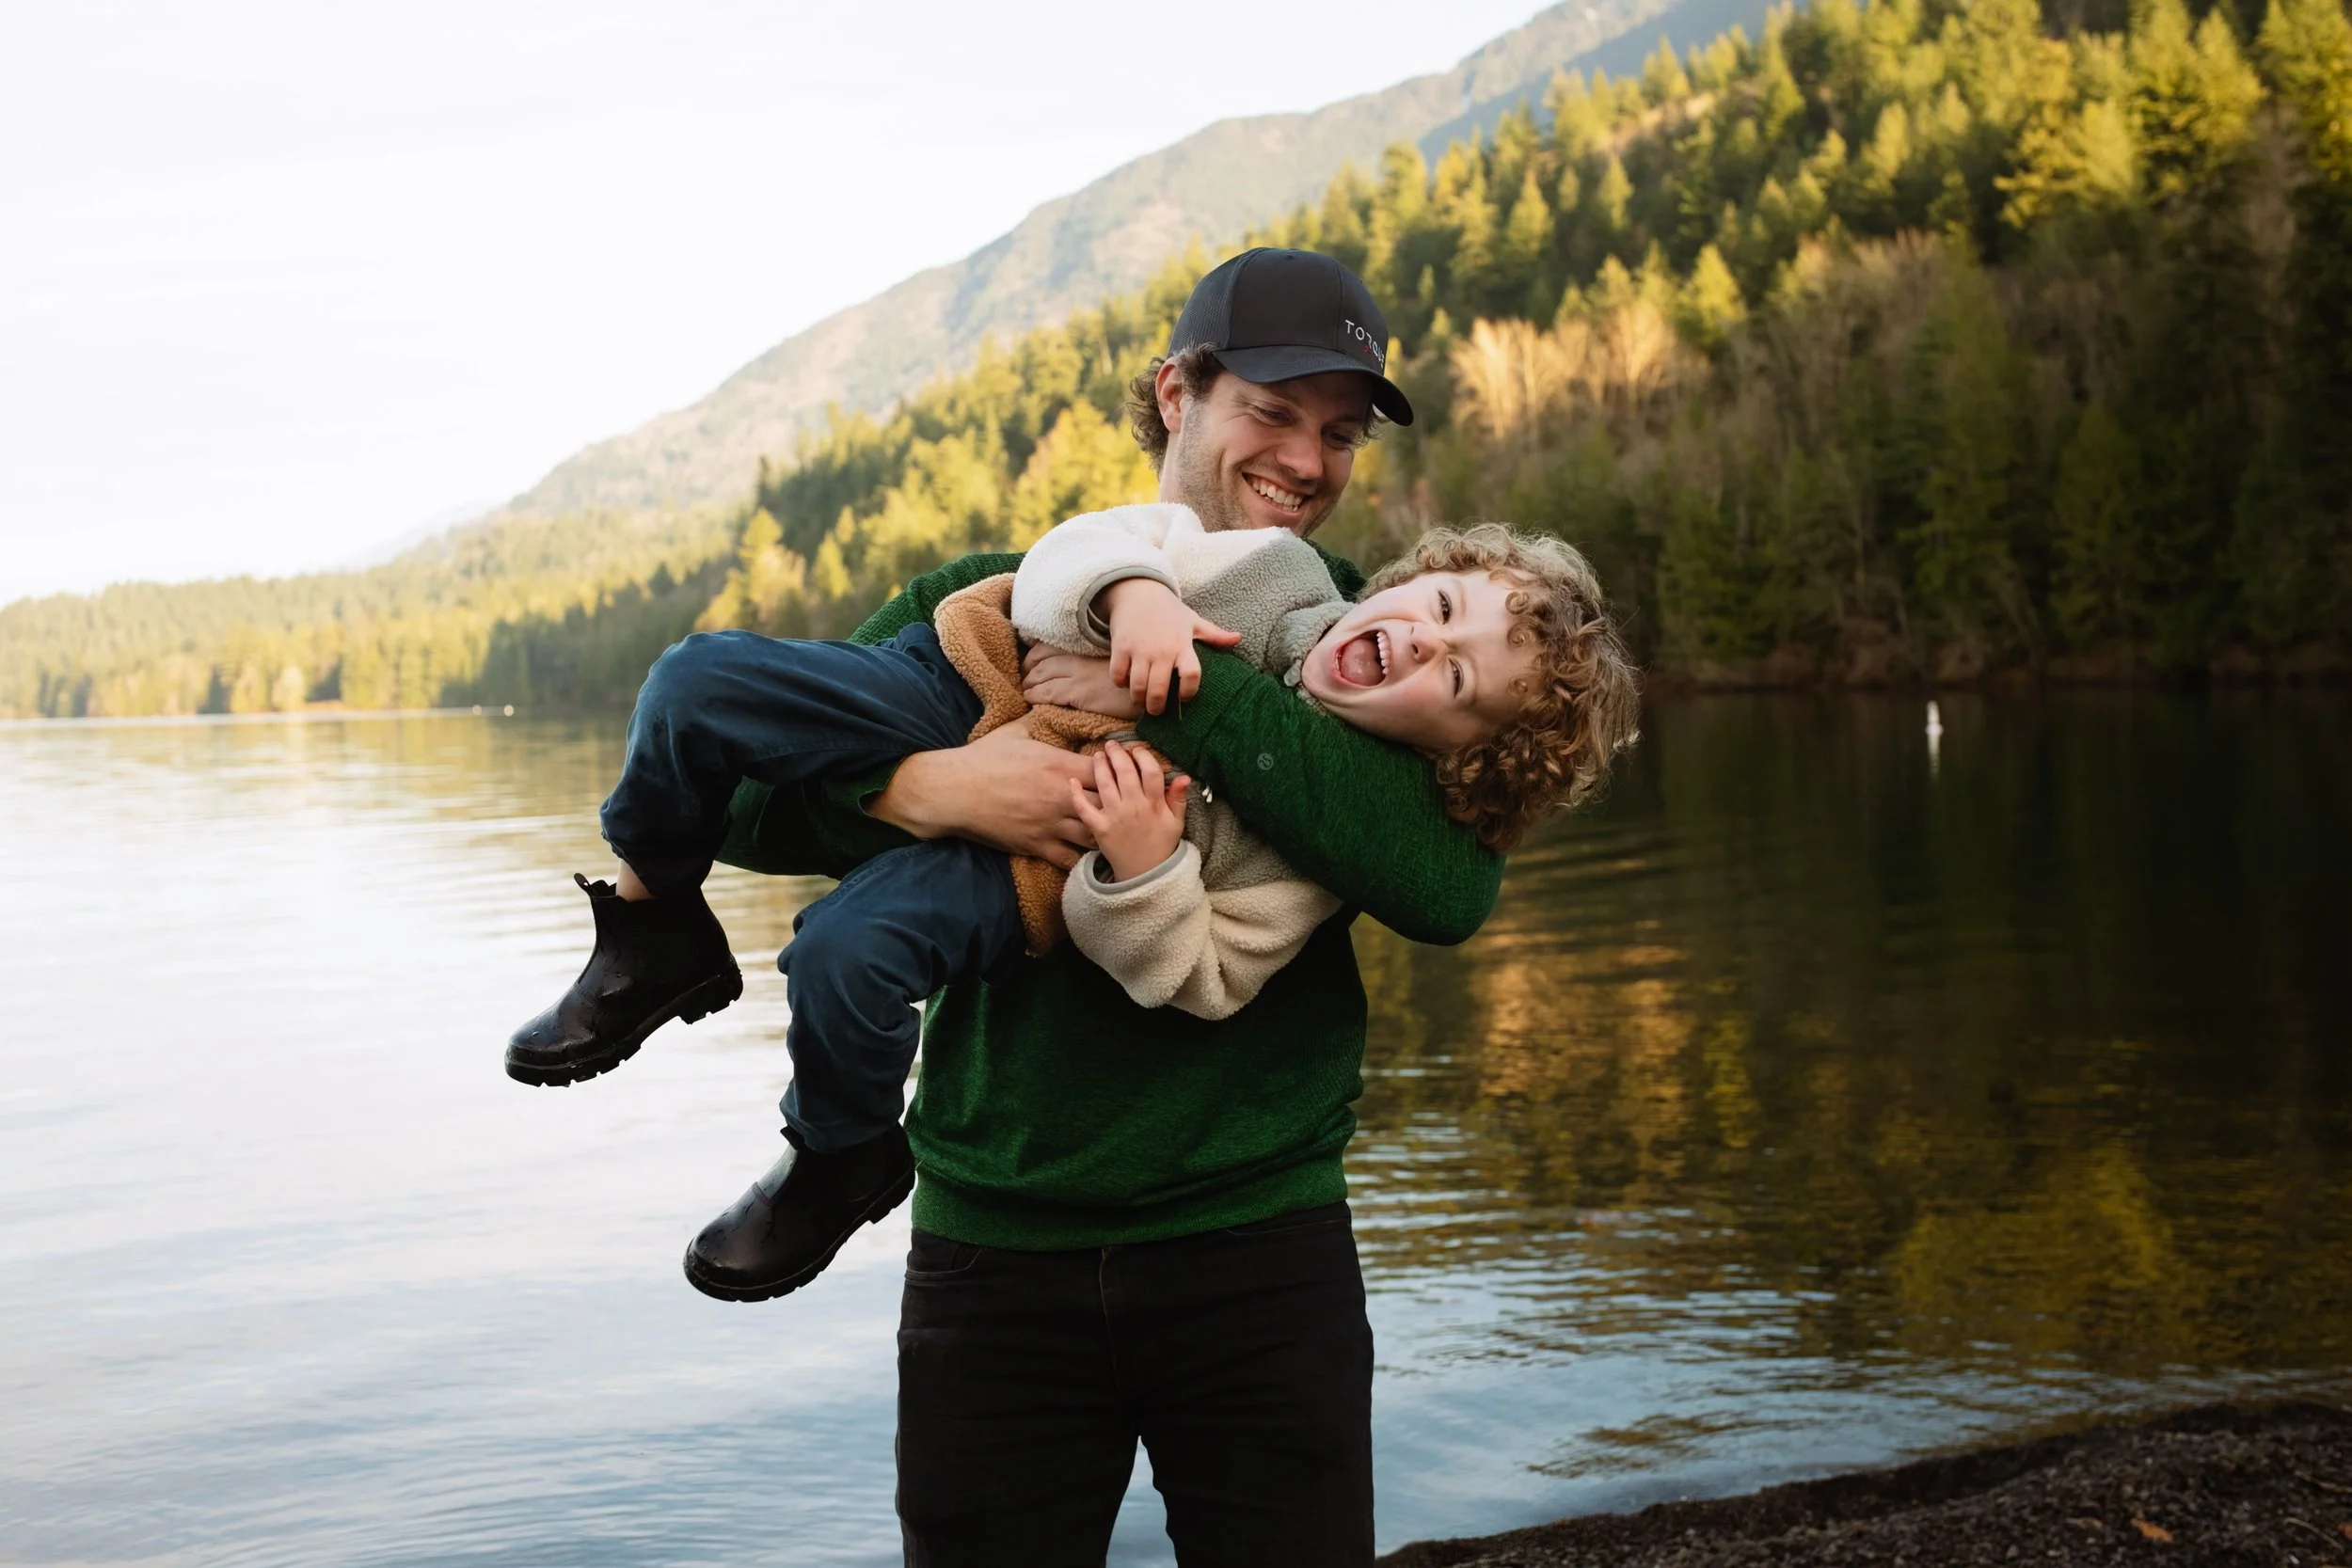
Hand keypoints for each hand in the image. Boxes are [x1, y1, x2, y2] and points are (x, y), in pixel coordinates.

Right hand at [869, 723, 1098, 869]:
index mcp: (1060, 766)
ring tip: (1112, 831)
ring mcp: (1051, 824)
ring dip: (1105, 832)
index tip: (1120, 773)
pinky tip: (1087, 854)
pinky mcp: (1037, 846)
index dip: (1119, 771)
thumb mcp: (1016, 731)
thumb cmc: (983, 758)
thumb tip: (1049, 711)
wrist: (954, 792)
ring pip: (1096, 835)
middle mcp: (1062, 797)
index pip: (1108, 770)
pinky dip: (1082, 858)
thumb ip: (1041, 725)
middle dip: (1119, 805)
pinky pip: (1070, 860)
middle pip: (1110, 805)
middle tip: (1125, 806)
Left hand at [1021, 644, 1142, 718]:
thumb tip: (1075, 666)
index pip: (1048, 647)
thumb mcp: (1109, 662)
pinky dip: (1035, 695)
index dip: (1032, 656)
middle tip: (1022, 680)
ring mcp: (1077, 675)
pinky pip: (1048, 693)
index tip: (1027, 666)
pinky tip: (1031, 700)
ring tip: (1025, 692)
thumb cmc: (1131, 677)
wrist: (1148, 689)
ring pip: (1041, 676)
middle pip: (1040, 660)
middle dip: (1027, 670)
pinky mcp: (1079, 692)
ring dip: (1029, 684)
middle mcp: (1077, 659)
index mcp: (1084, 650)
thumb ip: (1090, 661)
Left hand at [1069, 739, 1188, 881]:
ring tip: (1097, 756)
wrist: (1145, 875)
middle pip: (1125, 772)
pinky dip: (1076, 794)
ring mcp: (1115, 817)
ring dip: (1099, 766)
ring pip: (1105, 784)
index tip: (1136, 750)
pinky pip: (1085, 808)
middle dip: (1117, 754)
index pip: (1150, 771)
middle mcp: (1134, 807)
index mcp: (1155, 804)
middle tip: (1111, 745)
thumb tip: (1184, 776)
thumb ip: (1178, 798)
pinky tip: (1071, 781)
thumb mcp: (1176, 822)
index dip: (1143, 756)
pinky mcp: (1099, 828)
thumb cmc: (1161, 845)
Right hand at [1099, 579, 1240, 714]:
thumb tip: (1239, 638)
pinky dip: (1120, 683)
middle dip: (1157, 707)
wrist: (1138, 591)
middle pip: (1159, 690)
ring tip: (1141, 701)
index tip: (1185, 698)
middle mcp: (1161, 650)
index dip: (1189, 691)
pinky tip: (1126, 682)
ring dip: (1138, 699)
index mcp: (1182, 645)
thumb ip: (1214, 634)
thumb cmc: (1168, 610)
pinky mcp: (1120, 647)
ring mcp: (1139, 649)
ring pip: (1137, 687)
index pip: (1191, 674)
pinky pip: (1118, 675)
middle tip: (1156, 710)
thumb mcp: (1193, 620)